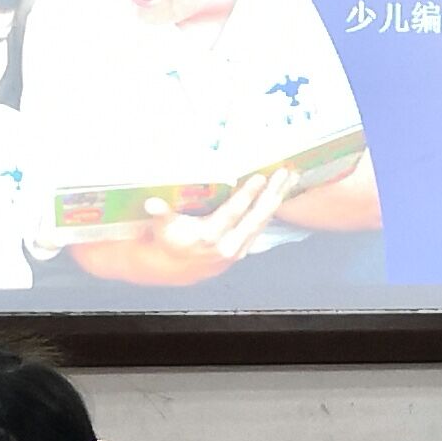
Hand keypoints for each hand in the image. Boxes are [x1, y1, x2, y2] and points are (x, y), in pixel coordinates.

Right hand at [117, 167, 292, 259]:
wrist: (178, 267)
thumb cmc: (171, 240)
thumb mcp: (164, 227)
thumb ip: (161, 214)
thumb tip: (151, 203)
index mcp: (209, 237)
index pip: (232, 214)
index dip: (246, 195)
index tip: (259, 177)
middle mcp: (228, 245)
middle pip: (256, 217)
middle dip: (271, 193)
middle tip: (284, 173)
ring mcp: (240, 248)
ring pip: (263, 221)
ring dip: (277, 199)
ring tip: (290, 178)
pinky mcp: (246, 248)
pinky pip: (262, 226)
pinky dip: (272, 209)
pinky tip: (282, 193)